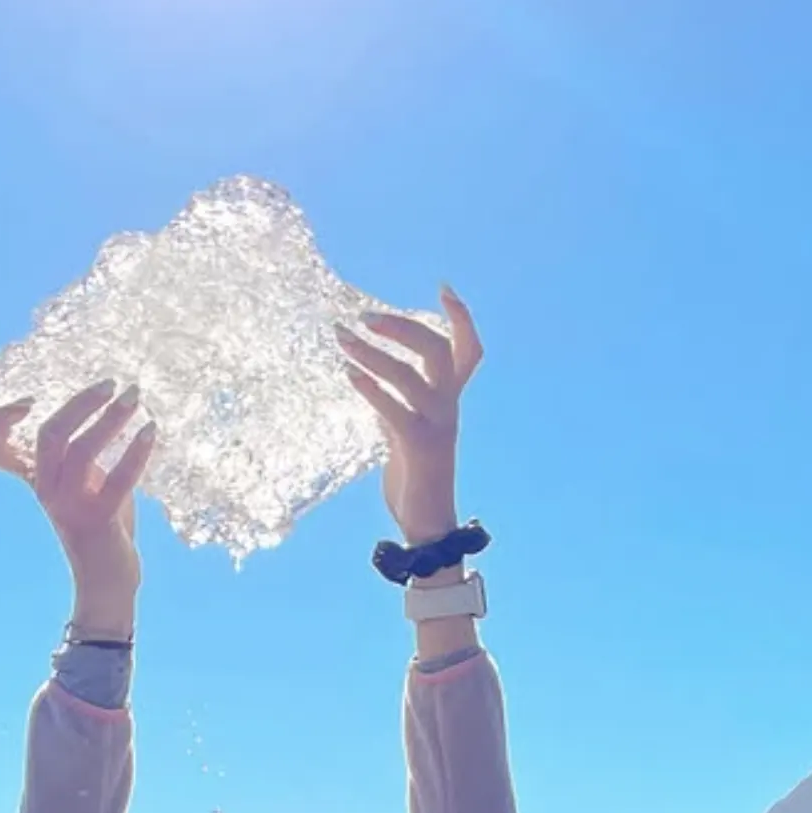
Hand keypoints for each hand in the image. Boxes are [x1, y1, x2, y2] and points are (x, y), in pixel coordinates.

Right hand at [0, 380, 155, 634]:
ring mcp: (69, 508)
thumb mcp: (87, 485)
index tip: (32, 397)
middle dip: (80, 402)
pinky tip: (151, 431)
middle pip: (48, 434)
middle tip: (111, 383)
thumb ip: (86, 455)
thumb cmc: (101, 528)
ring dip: (111, 418)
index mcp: (37, 481)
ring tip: (135, 397)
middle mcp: (46, 492)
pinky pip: (118, 479)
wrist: (107, 583)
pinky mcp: (97, 522)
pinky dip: (136, 451)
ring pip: (81, 450)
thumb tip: (112, 410)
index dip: (2, 420)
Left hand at [336, 287, 482, 544]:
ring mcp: (436, 425)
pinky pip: (393, 409)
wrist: (426, 524)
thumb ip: (395, 406)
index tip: (443, 288)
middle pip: (438, 352)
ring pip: (410, 375)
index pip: (469, 352)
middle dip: (404, 328)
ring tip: (342, 338)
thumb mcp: (404, 433)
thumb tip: (372, 380)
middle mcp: (448, 408)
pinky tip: (349, 374)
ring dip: (374, 353)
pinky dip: (370, 387)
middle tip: (366, 316)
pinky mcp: (417, 446)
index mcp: (449, 402)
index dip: (461, 320)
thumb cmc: (415, 478)